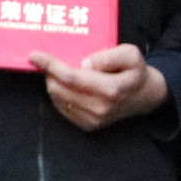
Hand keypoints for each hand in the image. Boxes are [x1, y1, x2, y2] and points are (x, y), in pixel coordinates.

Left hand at [36, 43, 168, 130]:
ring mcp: (94, 120)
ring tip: (58, 73)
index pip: (71, 77)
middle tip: (49, 63)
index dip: (50, 65)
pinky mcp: (89, 126)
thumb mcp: (130, 54)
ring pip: (58, 99)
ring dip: (53, 84)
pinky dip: (59, 96)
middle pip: (60, 89)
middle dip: (49, 74)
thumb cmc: (135, 72)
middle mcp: (100, 108)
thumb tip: (83, 64)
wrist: (145, 96)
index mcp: (110, 89)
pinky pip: (63, 109)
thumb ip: (107, 56)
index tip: (35, 55)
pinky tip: (64, 86)